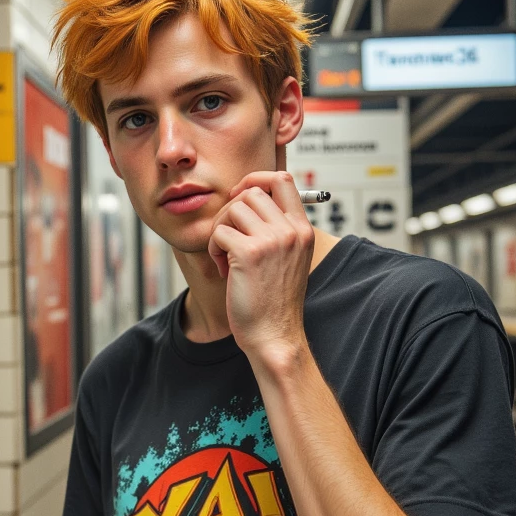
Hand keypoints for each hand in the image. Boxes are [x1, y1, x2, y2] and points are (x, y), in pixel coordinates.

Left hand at [208, 171, 313, 364]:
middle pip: (251, 191)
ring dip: (220, 230)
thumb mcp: (288, 259)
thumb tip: (245, 199)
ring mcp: (272, 240)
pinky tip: (224, 270)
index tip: (240, 199)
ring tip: (225, 257)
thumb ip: (277, 229)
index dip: (255, 180)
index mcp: (302, 230)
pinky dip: (213, 249)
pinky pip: (219, 232)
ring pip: (232, 208)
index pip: (282, 179)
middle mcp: (291, 231)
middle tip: (227, 239)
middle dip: (230, 212)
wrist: (274, 336)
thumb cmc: (275, 302)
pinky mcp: (249, 253)